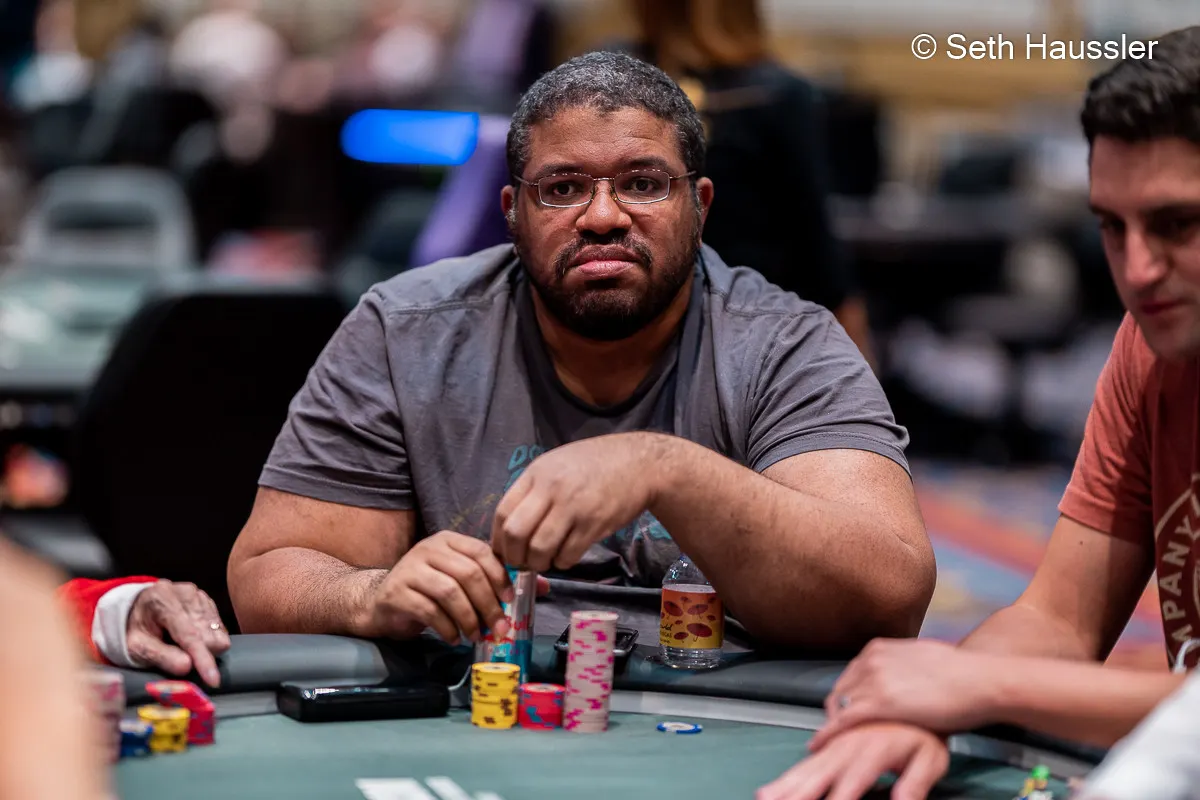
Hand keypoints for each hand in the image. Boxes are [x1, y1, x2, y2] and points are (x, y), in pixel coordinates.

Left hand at [126, 580, 230, 687]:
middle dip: (201, 654)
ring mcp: (199, 595)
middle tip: (178, 657)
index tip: (212, 680)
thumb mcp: (137, 647)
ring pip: (219, 633)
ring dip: (205, 647)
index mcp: (163, 600)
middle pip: (209, 636)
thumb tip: (187, 667)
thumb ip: (161, 657)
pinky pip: (220, 628)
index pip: (189, 634)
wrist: (136, 609)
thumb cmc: (136, 630)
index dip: (202, 658)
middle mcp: (185, 593)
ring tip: (181, 645)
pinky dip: (208, 639)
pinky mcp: (208, 600)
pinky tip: (192, 637)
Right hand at [366, 531, 549, 645]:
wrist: (380, 601)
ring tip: (477, 636)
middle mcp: (429, 549)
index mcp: (449, 541)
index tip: (511, 600)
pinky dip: (447, 628)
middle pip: (468, 573)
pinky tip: (454, 638)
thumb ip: (497, 580)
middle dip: (489, 604)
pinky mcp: (397, 592)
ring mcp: (411, 569)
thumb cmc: (429, 590)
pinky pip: (429, 611)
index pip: (482, 552)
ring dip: (469, 618)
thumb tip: (544, 587)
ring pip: (450, 592)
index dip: (500, 576)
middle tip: (501, 628)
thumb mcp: (462, 580)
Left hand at [491, 433, 661, 571]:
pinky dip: (562, 562)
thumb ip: (533, 490)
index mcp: (537, 473)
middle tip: (522, 562)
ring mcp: (573, 506)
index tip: (505, 551)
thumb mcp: (556, 464)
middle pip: (516, 533)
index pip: (502, 512)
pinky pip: (568, 555)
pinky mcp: (594, 524)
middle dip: (514, 556)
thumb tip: (511, 527)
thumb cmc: (595, 463)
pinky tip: (567, 556)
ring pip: (540, 548)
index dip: (498, 539)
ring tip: (546, 561)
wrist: (640, 462)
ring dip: (539, 563)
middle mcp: (551, 488)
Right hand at [757, 723, 949, 799]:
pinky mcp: (836, 736)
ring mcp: (840, 739)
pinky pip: (812, 756)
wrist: (922, 692)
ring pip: (808, 765)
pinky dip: (795, 772)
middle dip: (795, 791)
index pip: (848, 786)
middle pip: (817, 773)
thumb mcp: (930, 759)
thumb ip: (914, 783)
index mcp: (873, 751)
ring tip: (765, 795)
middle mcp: (850, 743)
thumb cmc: (928, 730)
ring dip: (786, 782)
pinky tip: (780, 785)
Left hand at [812, 639, 992, 748]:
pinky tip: (821, 745)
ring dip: (832, 725)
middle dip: (836, 713)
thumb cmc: (960, 674)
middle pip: (840, 691)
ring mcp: (872, 680)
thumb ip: (900, 667)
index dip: (845, 698)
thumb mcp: (919, 660)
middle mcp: (869, 660)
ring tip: (828, 743)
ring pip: (839, 706)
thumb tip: (900, 679)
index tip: (843, 713)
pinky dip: (828, 734)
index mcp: (878, 649)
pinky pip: (843, 721)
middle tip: (835, 733)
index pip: (849, 677)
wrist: (979, 680)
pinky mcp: (878, 703)